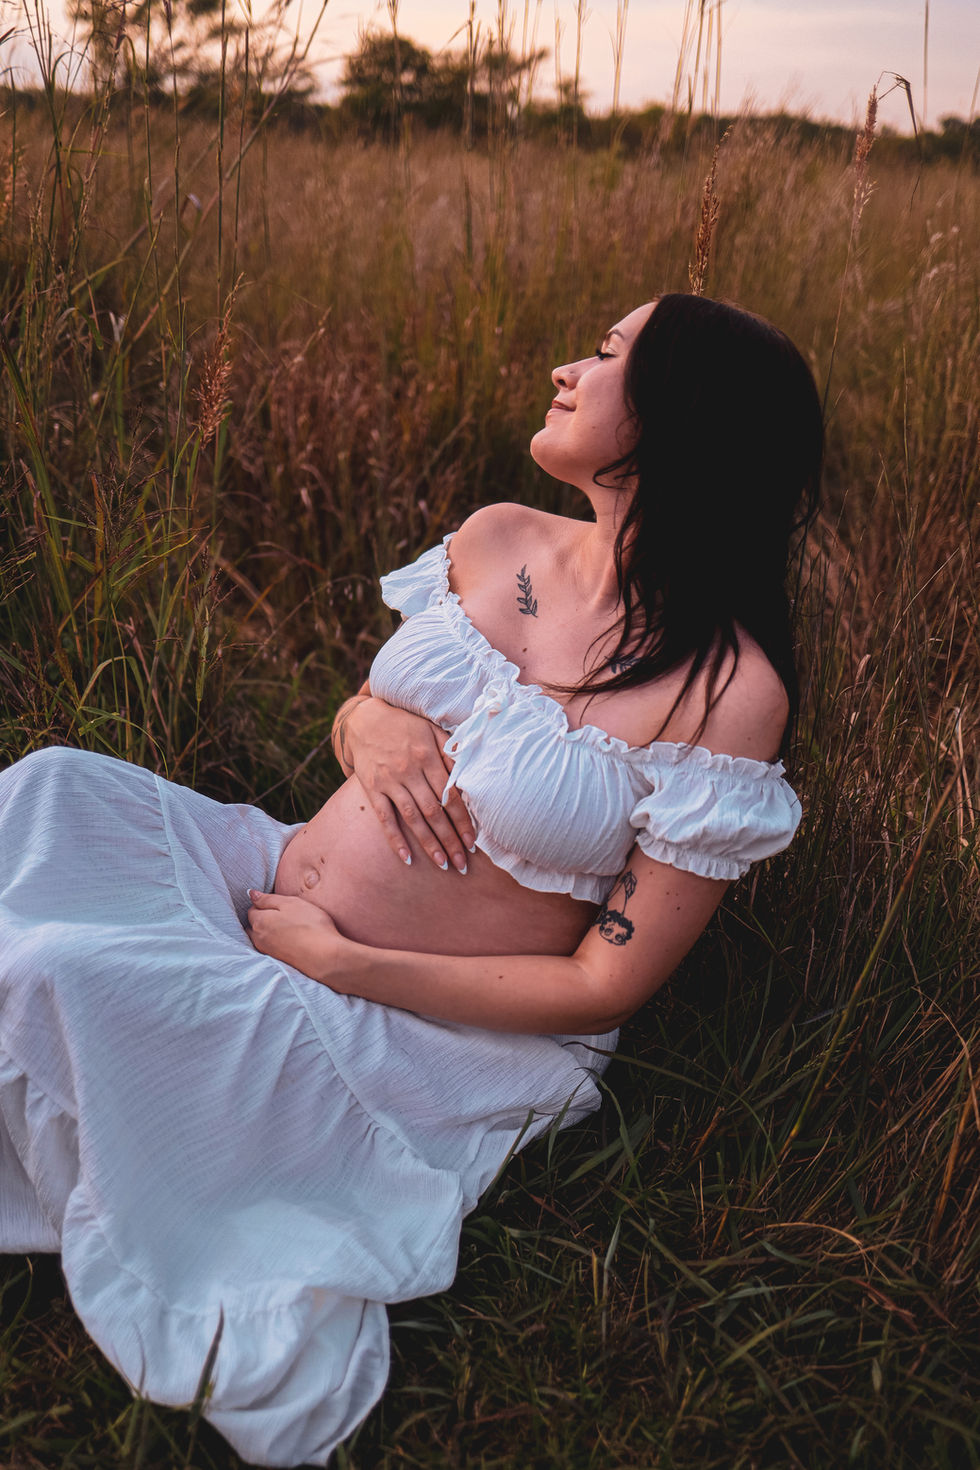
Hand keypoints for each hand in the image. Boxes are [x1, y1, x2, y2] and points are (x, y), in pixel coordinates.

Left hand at [247, 890, 346, 981]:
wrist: (324, 956)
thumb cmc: (310, 925)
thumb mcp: (291, 903)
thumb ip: (268, 899)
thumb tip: (251, 894)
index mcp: (259, 921)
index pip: (253, 909)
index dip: (265, 903)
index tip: (279, 903)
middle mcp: (258, 938)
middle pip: (253, 924)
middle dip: (262, 918)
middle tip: (282, 914)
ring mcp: (266, 951)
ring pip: (260, 937)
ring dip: (267, 931)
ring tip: (286, 927)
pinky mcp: (276, 960)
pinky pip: (269, 947)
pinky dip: (275, 942)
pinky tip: (289, 939)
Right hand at [343, 697, 475, 872]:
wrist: (364, 719)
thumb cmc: (405, 725)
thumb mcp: (431, 729)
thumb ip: (450, 751)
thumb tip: (471, 774)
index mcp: (428, 756)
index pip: (450, 795)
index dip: (463, 821)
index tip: (473, 842)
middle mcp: (409, 770)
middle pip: (434, 811)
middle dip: (450, 839)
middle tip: (463, 863)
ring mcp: (389, 780)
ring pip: (413, 817)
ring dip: (429, 843)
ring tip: (443, 864)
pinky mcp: (372, 788)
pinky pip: (385, 817)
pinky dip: (395, 839)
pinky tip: (407, 858)